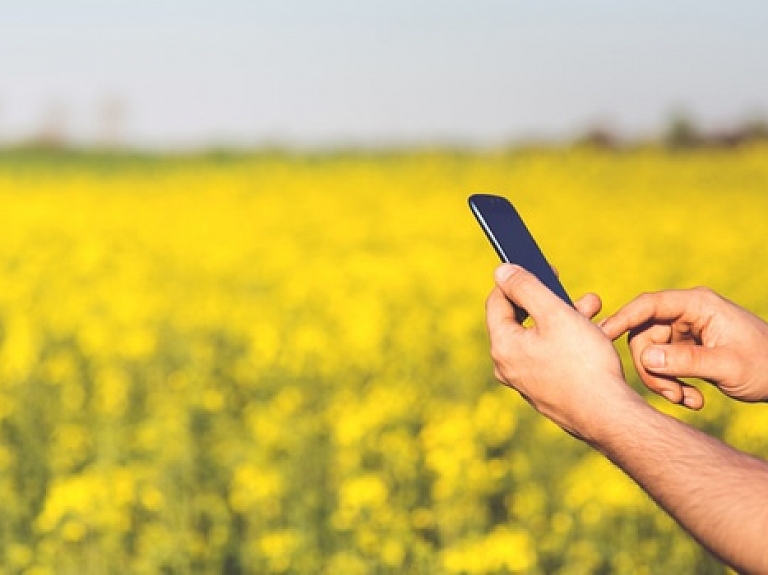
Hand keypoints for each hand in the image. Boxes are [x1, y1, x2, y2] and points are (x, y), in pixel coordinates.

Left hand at [486, 264, 632, 440]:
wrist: (609, 416)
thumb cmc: (583, 363)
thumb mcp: (555, 314)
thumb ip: (526, 288)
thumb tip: (501, 271)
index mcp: (503, 346)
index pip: (497, 301)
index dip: (518, 280)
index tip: (543, 268)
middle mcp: (507, 366)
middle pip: (522, 319)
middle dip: (550, 300)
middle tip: (575, 291)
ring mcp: (526, 381)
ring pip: (541, 337)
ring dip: (566, 317)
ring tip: (594, 308)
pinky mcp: (545, 391)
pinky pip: (551, 356)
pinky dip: (568, 341)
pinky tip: (594, 335)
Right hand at [600, 288, 767, 406]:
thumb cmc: (766, 366)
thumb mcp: (727, 366)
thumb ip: (685, 361)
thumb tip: (644, 359)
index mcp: (698, 305)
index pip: (649, 305)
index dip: (622, 319)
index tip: (601, 337)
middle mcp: (688, 313)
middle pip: (644, 335)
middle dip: (652, 369)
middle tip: (672, 396)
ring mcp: (686, 331)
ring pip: (651, 354)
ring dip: (664, 381)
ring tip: (688, 401)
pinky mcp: (687, 348)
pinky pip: (664, 364)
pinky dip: (673, 384)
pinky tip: (694, 399)